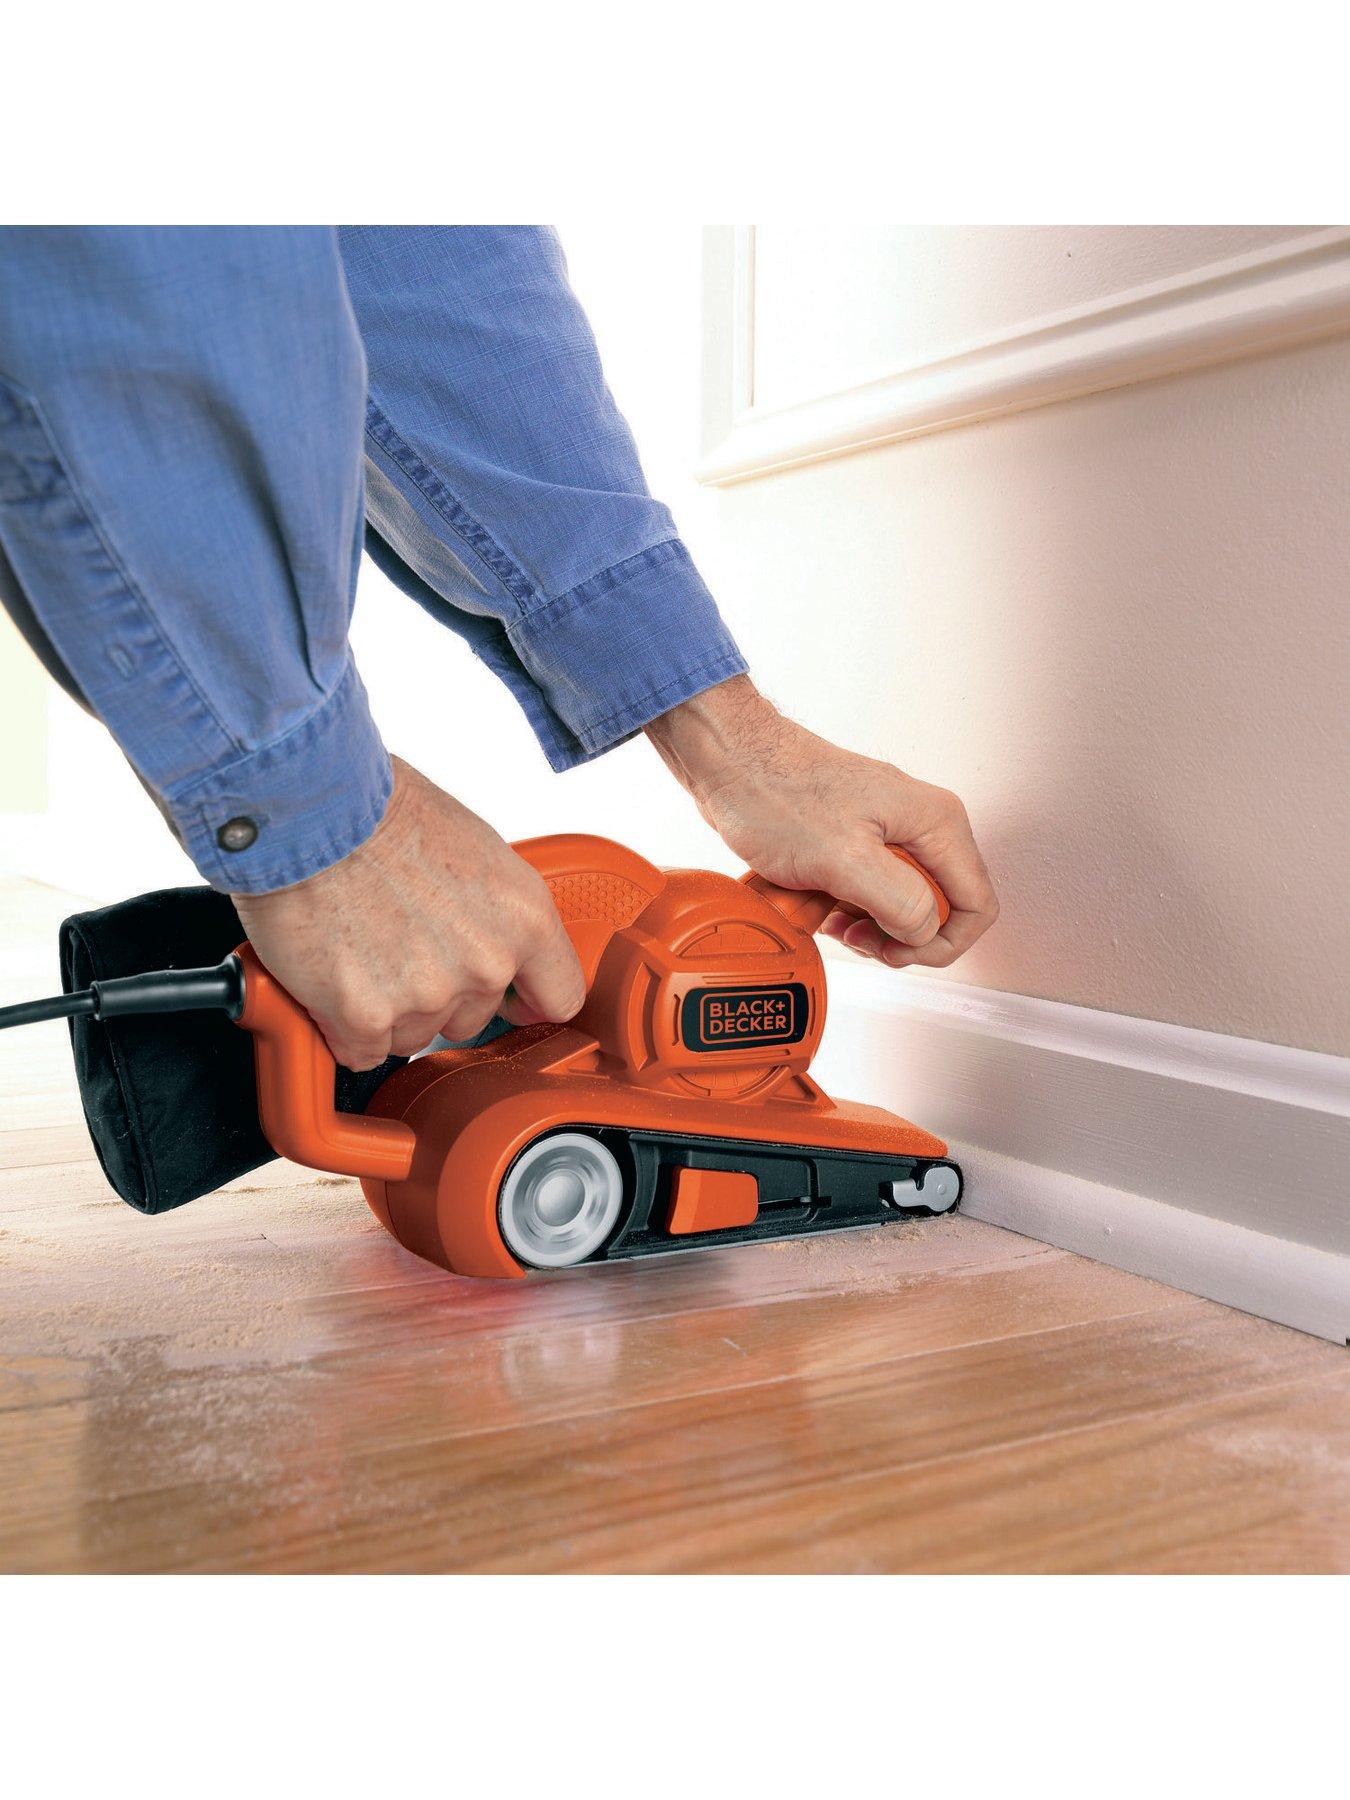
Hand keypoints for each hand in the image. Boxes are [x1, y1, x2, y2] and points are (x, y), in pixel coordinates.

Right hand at [233, 756, 585, 1068]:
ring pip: (413, 1035)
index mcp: (524, 917)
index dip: (528, 1002)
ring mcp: (427, 996)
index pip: (559, 996)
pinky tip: (332, 981)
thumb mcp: (473, 846)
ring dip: (387, 1010)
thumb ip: (492, 909)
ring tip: (358, 950)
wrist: (311, 811)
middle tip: (397, 944)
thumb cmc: (380, 808)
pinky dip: (342, 1027)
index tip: (511, 1002)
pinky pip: (362, 1050)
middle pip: (472, 1018)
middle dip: (437, 994)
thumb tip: (486, 938)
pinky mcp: (366, 1018)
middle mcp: (486, 964)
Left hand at [646, 676, 997, 967]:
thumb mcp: (842, 858)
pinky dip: (844, 910)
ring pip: (903, 907)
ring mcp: (889, 835)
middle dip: (901, 938)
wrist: (730, 762)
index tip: (898, 949)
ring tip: (831, 919)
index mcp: (936, 823)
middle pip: (941, 911)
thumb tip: (924, 932)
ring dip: (868, 926)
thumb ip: (899, 901)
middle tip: (859, 937)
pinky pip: (868, 895)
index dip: (943, 942)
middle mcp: (921, 827)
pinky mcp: (857, 845)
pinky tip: (816, 905)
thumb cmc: (776, 792)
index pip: (977, 906)